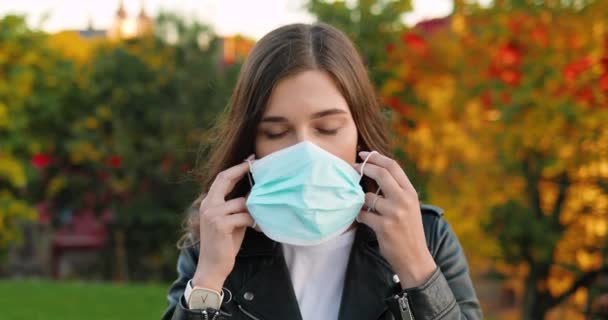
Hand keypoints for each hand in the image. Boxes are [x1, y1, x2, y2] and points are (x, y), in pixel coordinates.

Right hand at [192, 160, 254, 290]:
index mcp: (208, 202)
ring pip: (241, 202)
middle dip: (242, 170)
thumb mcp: (230, 221)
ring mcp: (213, 214)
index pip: (221, 178)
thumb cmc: (224, 244)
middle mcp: (208, 205)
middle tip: (257, 165)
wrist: (212, 267)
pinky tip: (257, 228)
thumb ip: (237, 207)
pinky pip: (244, 216)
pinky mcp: (220, 225)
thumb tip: (254, 193)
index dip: (236, 168)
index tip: (250, 161)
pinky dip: (253, 221)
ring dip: (254, 208)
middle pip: (225, 179)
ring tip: (261, 216)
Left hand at [354, 151, 436, 288]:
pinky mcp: (384, 227)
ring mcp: (394, 213)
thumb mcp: (409, 207)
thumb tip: (375, 171)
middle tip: (352, 167)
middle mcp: (404, 200)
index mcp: (410, 193)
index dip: (376, 157)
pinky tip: (362, 219)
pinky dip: (359, 216)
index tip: (364, 155)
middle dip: (364, 167)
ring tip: (360, 205)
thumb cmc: (408, 231)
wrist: (415, 258)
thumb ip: (396, 191)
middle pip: (381, 174)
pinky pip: (363, 214)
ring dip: (359, 199)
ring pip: (367, 196)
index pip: (393, 166)